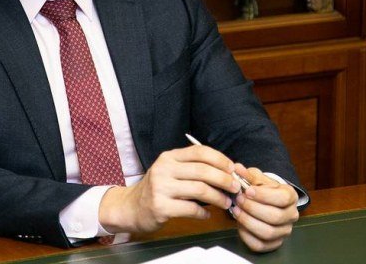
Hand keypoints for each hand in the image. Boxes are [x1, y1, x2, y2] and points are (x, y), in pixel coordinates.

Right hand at [98, 145, 239, 232]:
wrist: (131, 207)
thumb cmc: (157, 189)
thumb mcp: (170, 171)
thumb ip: (192, 168)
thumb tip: (225, 171)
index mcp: (169, 157)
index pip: (199, 151)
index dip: (220, 159)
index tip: (233, 168)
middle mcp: (164, 169)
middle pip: (203, 170)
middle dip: (224, 179)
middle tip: (235, 187)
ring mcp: (161, 188)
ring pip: (200, 189)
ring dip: (218, 197)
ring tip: (226, 202)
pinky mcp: (161, 207)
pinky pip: (190, 208)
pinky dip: (203, 212)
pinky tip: (207, 214)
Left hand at [231, 164, 299, 252]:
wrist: (266, 201)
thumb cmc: (262, 189)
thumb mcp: (257, 178)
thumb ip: (248, 175)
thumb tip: (237, 168)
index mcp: (291, 196)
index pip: (282, 198)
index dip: (263, 196)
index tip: (247, 191)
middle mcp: (292, 215)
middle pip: (275, 217)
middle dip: (253, 208)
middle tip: (238, 200)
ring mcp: (284, 231)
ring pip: (268, 232)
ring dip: (248, 222)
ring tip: (237, 211)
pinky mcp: (274, 243)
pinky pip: (260, 245)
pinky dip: (247, 236)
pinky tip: (239, 224)